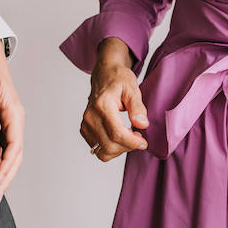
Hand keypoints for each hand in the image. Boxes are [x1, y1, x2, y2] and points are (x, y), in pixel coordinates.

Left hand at [0, 42, 24, 203]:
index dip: (6, 166)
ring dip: (3, 174)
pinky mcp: (1, 125)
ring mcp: (9, 124)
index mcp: (14, 113)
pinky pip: (2, 148)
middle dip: (6, 177)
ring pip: (10, 155)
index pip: (14, 145)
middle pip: (15, 155)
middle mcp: (14, 121)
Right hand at [80, 37, 148, 160]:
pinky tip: (119, 136)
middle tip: (138, 137)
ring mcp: (86, 124)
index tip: (143, 142)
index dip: (132, 142)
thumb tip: (142, 124)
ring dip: (119, 149)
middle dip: (127, 147)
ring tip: (129, 136)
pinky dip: (111, 148)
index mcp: (102, 105)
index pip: (117, 134)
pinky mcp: (84, 129)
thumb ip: (137, 107)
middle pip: (110, 146)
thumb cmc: (118, 79)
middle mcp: (90, 116)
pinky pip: (98, 149)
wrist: (104, 75)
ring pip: (103, 152)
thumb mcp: (132, 88)